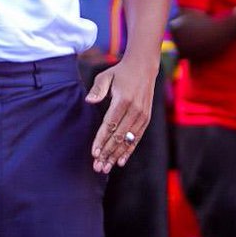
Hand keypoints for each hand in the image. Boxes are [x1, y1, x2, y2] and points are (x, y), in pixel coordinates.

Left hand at [86, 56, 155, 172]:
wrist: (143, 68)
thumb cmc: (120, 72)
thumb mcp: (106, 76)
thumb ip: (98, 89)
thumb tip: (89, 101)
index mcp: (123, 100)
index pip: (110, 125)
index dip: (102, 140)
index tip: (94, 153)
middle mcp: (135, 110)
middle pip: (119, 136)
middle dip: (107, 153)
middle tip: (98, 167)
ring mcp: (142, 116)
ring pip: (128, 140)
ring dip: (116, 155)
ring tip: (106, 168)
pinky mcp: (146, 119)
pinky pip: (136, 138)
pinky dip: (128, 150)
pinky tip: (120, 161)